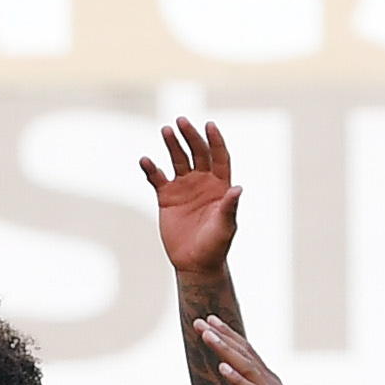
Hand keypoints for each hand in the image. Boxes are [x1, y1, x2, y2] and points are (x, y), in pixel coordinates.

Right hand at [141, 117, 239, 276]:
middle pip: (197, 152)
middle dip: (190, 136)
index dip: (215, 140)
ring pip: (178, 160)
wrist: (195, 263)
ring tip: (166, 130)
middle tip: (181, 121)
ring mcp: (184, 187)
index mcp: (220, 185)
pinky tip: (145, 160)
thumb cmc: (215, 246)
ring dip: (172, 145)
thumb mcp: (226, 226)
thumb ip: (229, 207)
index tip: (209, 125)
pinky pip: (157, 178)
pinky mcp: (166, 197)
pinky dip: (151, 169)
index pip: (219, 157)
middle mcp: (202, 182)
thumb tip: (238, 189)